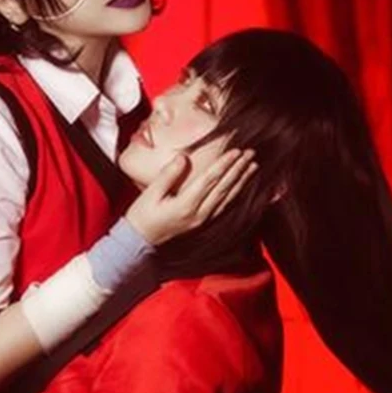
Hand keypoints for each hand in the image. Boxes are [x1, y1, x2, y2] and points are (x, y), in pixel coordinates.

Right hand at [125, 149, 256, 245]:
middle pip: (223, 188)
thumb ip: (168, 174)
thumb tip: (184, 157)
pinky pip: (224, 207)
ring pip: (227, 198)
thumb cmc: (142, 215)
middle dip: (238, 169)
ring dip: (241, 181)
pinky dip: (235, 194)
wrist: (139, 242)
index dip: (224, 164)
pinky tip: (241, 186)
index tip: (236, 150)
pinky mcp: (202, 223)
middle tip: (250, 153)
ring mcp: (202, 220)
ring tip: (252, 167)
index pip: (210, 180)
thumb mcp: (151, 193)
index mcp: (186, 205)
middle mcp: (199, 214)